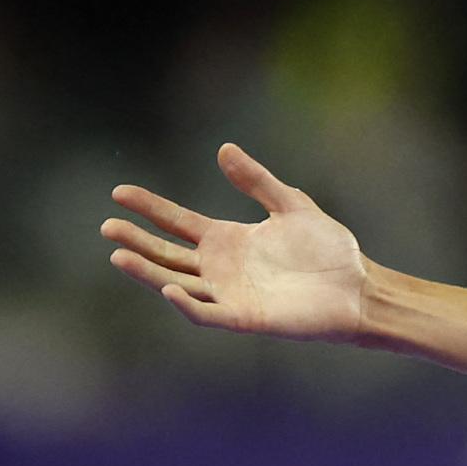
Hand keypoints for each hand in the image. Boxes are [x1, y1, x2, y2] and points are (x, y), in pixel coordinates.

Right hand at [101, 144, 372, 340]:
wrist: (358, 287)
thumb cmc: (330, 250)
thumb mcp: (291, 206)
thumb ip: (256, 181)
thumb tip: (223, 148)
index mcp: (228, 239)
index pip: (176, 222)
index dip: (149, 208)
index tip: (119, 193)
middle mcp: (221, 268)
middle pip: (167, 253)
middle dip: (137, 241)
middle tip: (107, 226)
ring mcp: (229, 294)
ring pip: (176, 283)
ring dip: (148, 272)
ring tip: (118, 255)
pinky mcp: (244, 318)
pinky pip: (207, 314)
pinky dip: (186, 304)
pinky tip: (169, 288)